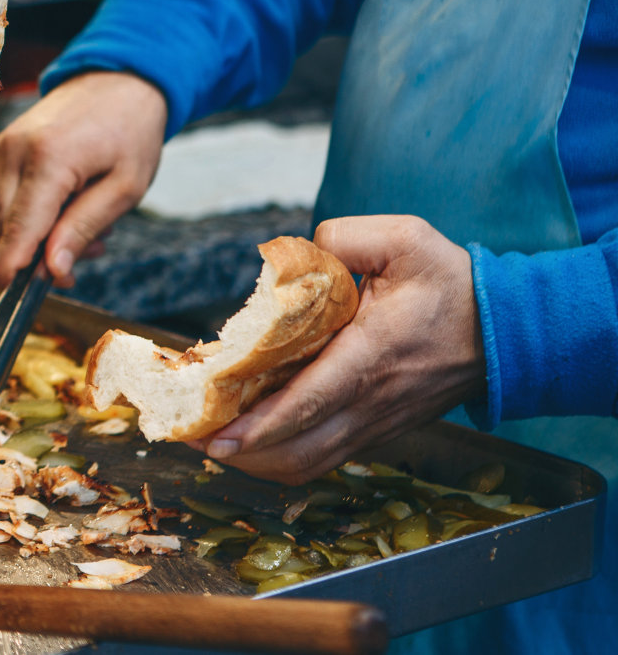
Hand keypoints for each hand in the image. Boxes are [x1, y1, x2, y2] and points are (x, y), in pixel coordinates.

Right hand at [0, 70, 166, 287]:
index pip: (20, 228)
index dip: (14, 268)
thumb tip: (51, 272)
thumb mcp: (125, 187)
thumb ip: (84, 229)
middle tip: (90, 252)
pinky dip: (36, 210)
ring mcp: (6, 146)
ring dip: (39, 233)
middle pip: (7, 228)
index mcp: (48, 160)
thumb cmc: (132, 131)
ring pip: (6, 215)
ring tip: (89, 222)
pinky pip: (11, 195)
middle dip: (39, 253)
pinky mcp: (6, 145)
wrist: (120, 77)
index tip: (14, 297)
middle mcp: (16, 151)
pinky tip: (73, 200)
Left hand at [188, 215, 485, 483]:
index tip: (218, 437)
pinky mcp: (378, 430)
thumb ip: (343, 238)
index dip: (260, 425)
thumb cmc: (452, 284)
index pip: (309, 402)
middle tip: (191, 437)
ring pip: (309, 463)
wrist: (509, 332)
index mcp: (371, 355)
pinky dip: (283, 455)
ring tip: (213, 442)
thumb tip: (294, 254)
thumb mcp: (404, 239)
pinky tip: (252, 437)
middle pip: (297, 449)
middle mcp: (371, 401)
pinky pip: (325, 457)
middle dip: (241, 452)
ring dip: (258, 461)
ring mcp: (376, 423)